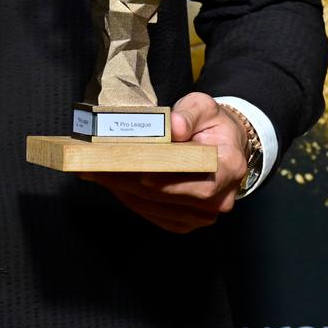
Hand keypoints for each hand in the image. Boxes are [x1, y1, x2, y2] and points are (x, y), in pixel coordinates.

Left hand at [78, 92, 247, 233]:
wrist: (224, 144)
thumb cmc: (211, 124)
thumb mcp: (204, 106)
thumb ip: (189, 113)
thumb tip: (174, 126)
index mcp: (230, 167)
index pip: (197, 183)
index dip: (165, 180)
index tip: (136, 171)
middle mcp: (221, 197)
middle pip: (170, 197)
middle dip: (131, 182)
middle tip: (98, 168)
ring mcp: (204, 214)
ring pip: (158, 208)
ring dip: (125, 192)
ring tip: (96, 174)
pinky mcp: (188, 220)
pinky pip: (155, 214)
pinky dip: (132, 199)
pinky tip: (112, 184)